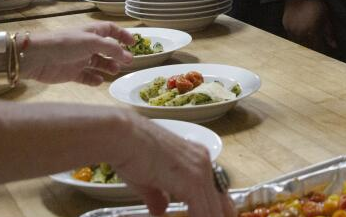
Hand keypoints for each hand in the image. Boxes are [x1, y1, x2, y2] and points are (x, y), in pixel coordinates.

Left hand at [23, 23, 135, 85]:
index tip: (134, 43)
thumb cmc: (65, 44)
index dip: (122, 35)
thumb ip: (111, 49)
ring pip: (98, 64)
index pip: (110, 30)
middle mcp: (86, 45)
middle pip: (106, 49)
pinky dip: (94, 80)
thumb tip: (128, 56)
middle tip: (127, 63)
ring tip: (114, 72)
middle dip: (117, 55)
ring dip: (108, 67)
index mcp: (91, 32)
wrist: (38, 58)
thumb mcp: (92, 42)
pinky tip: (99, 82)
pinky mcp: (72, 73)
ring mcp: (79, 59)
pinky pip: (87, 77)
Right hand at [113, 114, 235, 216]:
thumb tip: (161, 211)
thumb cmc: (129, 153)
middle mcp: (204, 162)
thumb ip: (159, 197)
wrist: (122, 136)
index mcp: (197, 159)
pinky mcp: (193, 181)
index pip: (217, 194)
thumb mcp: (148, 181)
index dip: (214, 213)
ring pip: (215, 211)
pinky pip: (204, 213)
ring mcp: (200, 171)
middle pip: (223, 204)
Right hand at [283, 0, 335, 51]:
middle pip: (307, 47)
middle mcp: (301, 32)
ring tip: (308, 42)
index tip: (323, 52)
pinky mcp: (285, 26)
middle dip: (312, 49)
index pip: (317, 47)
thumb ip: (329, 33)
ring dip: (303, 44)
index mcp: (312, 30)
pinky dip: (296, 38)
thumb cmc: (316, 5)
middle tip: (316, 48)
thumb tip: (334, 46)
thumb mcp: (326, 18)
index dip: (320, 51)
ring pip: (298, 43)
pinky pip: (290, 37)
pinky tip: (300, 36)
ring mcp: (292, 29)